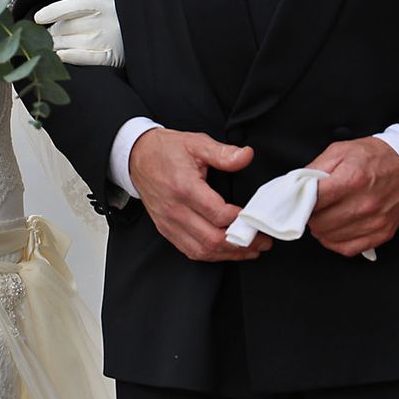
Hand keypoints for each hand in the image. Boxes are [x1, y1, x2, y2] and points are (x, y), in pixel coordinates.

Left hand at [32, 0, 123, 65]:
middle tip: (50, 35)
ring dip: (56, 46)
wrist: (140, 34)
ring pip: (69, 43)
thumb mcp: (101, 0)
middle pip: (64, 28)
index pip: (70, 7)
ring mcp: (105, 40)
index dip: (51, 12)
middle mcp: (101, 22)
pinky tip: (60, 56)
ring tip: (53, 46)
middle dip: (52, 33)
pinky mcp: (108, 57)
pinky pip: (82, 57)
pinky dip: (69, 57)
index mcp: (98, 5)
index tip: (37, 18)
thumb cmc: (114, 16)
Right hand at [129, 128, 271, 261]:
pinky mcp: (166, 229)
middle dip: (241, 243)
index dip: (240, 220)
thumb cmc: (166, 150)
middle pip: (212, 238)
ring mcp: (169, 222)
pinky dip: (211, 255)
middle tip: (261, 241)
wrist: (136, 157)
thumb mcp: (196, 143)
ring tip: (250, 250)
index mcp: (184, 187)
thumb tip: (246, 156)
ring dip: (229, 254)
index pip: (217, 214)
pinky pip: (190, 250)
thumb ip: (223, 153)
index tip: (256, 219)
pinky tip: (226, 251)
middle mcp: (175, 209)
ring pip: (203, 250)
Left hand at [307, 137, 398, 257]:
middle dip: (310, 216)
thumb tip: (297, 186)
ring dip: (321, 229)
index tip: (300, 200)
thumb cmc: (374, 156)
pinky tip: (334, 230)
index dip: (302, 201)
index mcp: (352, 179)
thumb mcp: (340, 150)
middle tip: (312, 208)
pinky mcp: (382, 233)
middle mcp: (364, 203)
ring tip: (323, 217)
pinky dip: (335, 242)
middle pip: (320, 222)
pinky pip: (348, 249)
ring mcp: (374, 221)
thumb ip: (315, 168)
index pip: (313, 202)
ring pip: (330, 238)